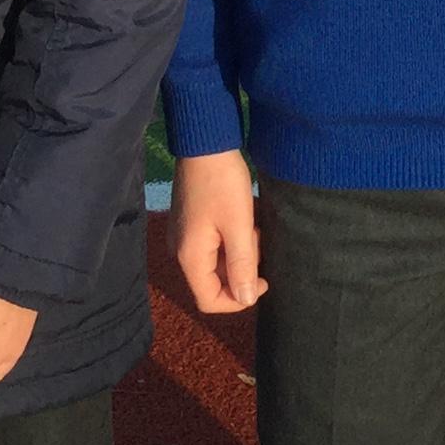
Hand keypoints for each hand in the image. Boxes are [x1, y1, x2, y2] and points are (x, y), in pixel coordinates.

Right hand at [171, 150, 263, 312]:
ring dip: (239, 252)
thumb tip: (246, 300)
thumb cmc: (223, 184)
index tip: (263, 280)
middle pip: (213, 282)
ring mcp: (184, 236)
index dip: (237, 300)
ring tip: (251, 225)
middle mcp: (181, 251)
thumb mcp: (240, 226)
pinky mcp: (191, 223)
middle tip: (256, 239)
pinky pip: (213, 246)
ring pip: (216, 263)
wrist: (205, 143)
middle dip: (241, 269)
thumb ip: (242, 266)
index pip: (209, 300)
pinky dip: (232, 239)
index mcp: (189, 256)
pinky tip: (243, 219)